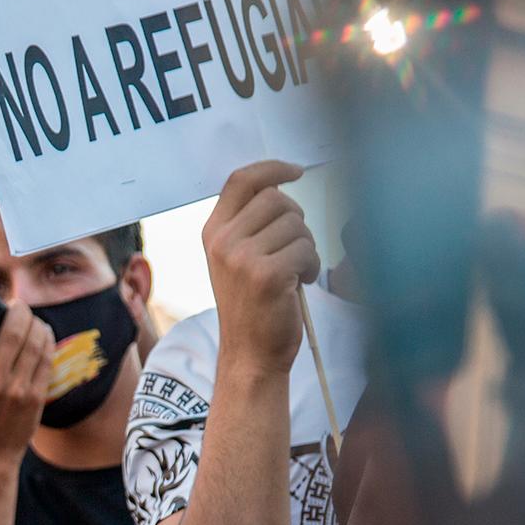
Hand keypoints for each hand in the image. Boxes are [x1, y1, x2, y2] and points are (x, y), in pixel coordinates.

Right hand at [0, 284, 51, 465]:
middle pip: (11, 333)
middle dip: (15, 310)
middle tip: (13, 303)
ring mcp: (18, 391)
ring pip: (33, 341)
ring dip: (33, 321)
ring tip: (26, 315)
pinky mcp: (36, 396)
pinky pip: (46, 357)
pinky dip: (44, 338)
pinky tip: (39, 331)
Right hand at [202, 161, 318, 372]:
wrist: (249, 355)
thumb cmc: (253, 306)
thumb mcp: (236, 259)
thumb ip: (249, 224)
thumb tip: (280, 187)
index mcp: (213, 233)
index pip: (241, 180)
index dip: (272, 168)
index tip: (296, 171)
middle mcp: (222, 242)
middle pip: (276, 199)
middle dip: (297, 221)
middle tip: (294, 250)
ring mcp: (242, 258)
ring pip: (296, 224)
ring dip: (306, 247)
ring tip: (295, 272)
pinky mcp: (266, 275)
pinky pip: (305, 249)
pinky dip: (311, 266)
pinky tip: (300, 285)